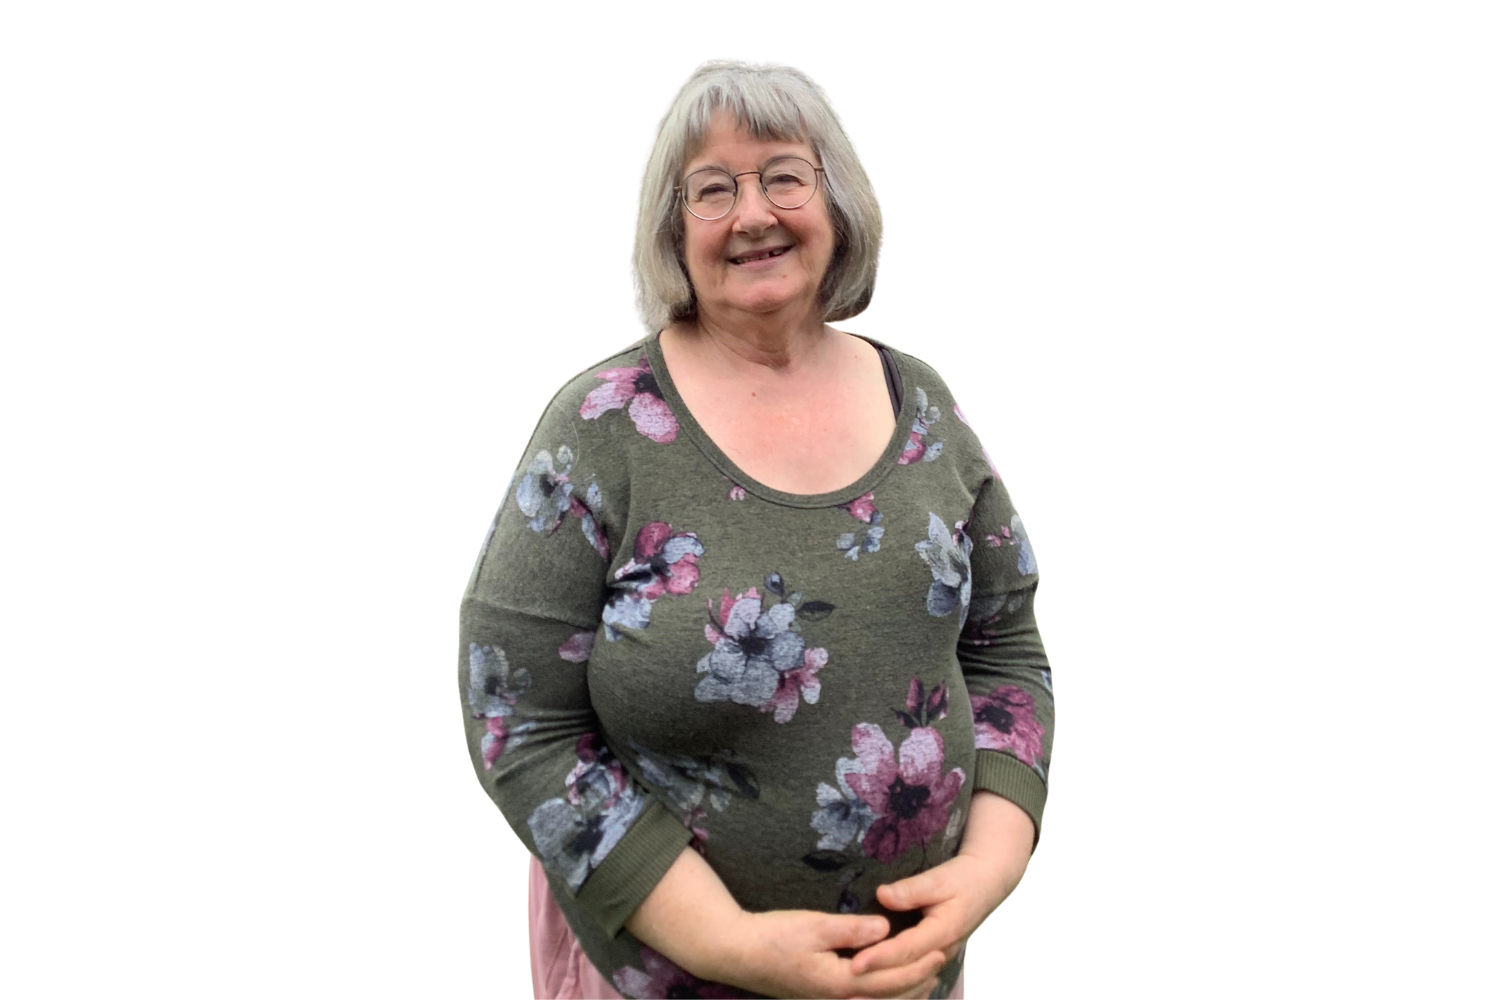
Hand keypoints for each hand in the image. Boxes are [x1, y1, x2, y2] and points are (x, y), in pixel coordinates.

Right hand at [721, 908, 948, 999]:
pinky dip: (880, 996)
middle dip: (917, 982)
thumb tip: (886, 928)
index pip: (891, 977)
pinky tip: (883, 989)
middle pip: (888, 997)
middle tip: (941, 963)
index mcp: (841, 983)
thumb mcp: (814, 926)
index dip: (918, 965)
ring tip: (925, 981)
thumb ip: (852, 929)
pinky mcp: (819, 998)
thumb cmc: (773, 937)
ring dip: (903, 994)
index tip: (939, 950)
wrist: (736, 954)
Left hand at [848, 853, 1023, 987]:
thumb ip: (911, 888)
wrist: (986, 885)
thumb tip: (882, 895)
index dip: (880, 958)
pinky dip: (898, 995)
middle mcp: (942, 952)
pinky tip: (876, 998)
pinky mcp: (935, 962)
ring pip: (913, 987)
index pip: (907, 950)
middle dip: (877, 985)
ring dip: (885, 996)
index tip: (855, 965)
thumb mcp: (939, 878)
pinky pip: (917, 985)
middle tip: (846, 990)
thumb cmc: (961, 878)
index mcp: (943, 931)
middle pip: (908, 976)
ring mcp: (940, 960)